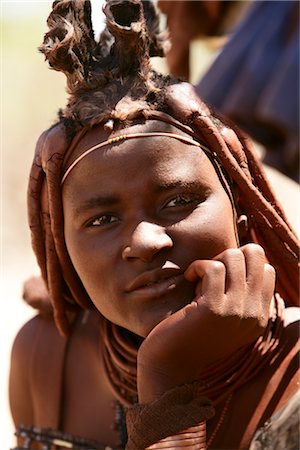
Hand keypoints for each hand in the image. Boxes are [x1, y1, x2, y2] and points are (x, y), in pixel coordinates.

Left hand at [137, 244, 274, 402]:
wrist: (172, 365)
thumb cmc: (193, 334)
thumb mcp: (225, 315)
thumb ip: (238, 294)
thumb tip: (237, 255)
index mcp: (260, 316)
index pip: (267, 269)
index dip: (242, 263)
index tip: (221, 277)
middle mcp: (254, 314)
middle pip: (256, 255)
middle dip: (230, 255)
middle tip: (211, 273)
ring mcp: (236, 311)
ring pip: (234, 257)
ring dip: (212, 261)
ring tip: (198, 278)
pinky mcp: (213, 308)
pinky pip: (213, 267)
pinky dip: (198, 266)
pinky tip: (189, 279)